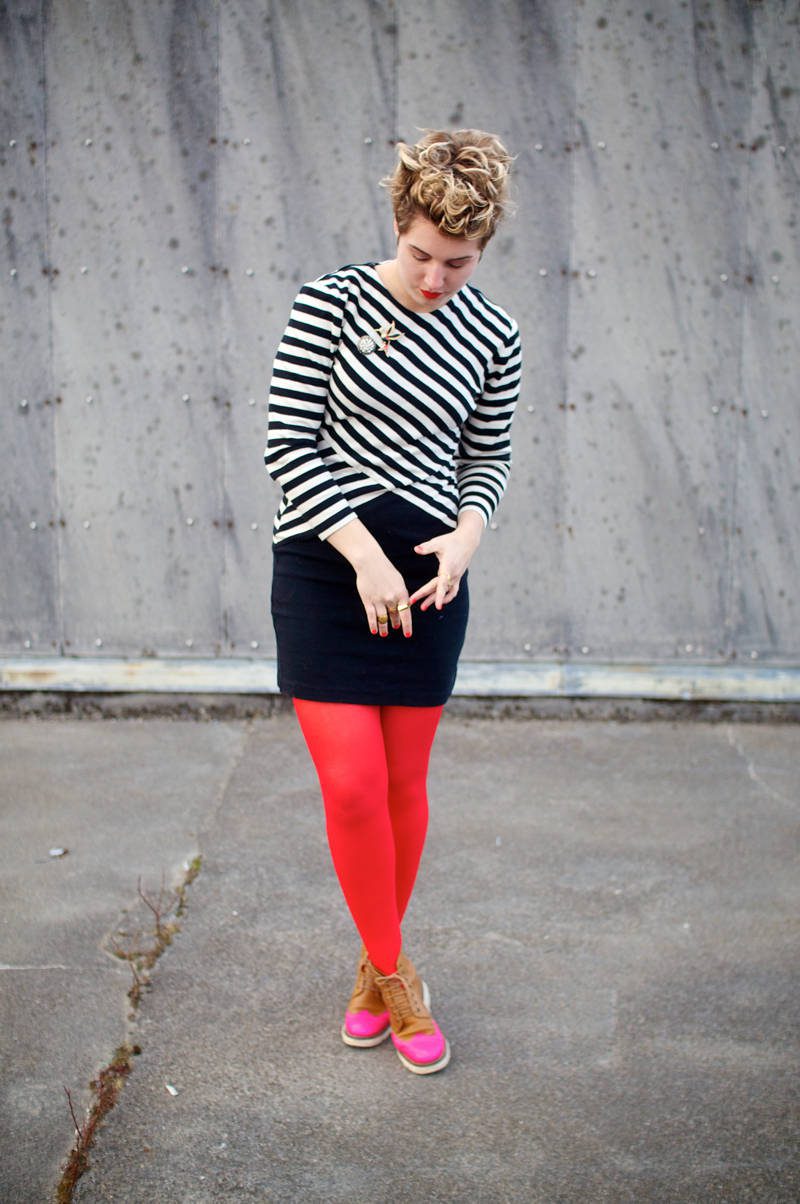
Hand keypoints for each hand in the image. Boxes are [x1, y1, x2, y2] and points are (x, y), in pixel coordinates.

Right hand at [325, 517, 412, 636]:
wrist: (370, 561)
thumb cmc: (385, 569)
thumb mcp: (398, 581)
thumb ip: (401, 594)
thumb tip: (405, 606)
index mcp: (401, 593)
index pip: (406, 614)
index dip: (407, 626)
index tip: (407, 634)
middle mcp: (391, 599)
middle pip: (394, 616)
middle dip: (396, 623)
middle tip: (396, 627)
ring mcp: (379, 600)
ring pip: (383, 619)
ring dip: (384, 628)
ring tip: (384, 634)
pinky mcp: (368, 600)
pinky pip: (372, 616)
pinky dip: (373, 625)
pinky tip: (374, 631)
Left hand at [409, 513, 483, 611]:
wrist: (468, 541)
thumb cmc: (452, 541)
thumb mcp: (438, 542)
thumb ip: (426, 547)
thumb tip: (416, 549)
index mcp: (448, 567)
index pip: (442, 584)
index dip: (439, 596)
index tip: (437, 607)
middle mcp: (453, 575)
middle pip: (439, 590)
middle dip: (427, 597)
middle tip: (411, 602)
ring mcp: (456, 577)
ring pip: (446, 593)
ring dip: (435, 600)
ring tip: (423, 606)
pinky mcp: (457, 577)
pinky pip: (452, 591)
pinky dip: (445, 597)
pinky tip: (437, 602)